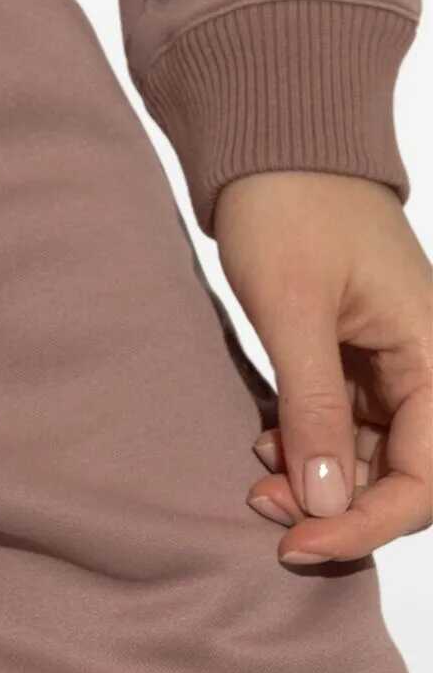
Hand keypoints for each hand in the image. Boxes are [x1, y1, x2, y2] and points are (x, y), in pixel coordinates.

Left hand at [215, 170, 432, 565]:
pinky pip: (345, 422)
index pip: (426, 480)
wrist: (268, 132)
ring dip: (318, 477)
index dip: (366, 523)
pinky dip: (306, 441)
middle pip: (403, 475)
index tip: (299, 540)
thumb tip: (327, 504)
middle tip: (263, 506)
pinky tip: (263, 443)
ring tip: (256, 474)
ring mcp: (390, 359)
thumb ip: (315, 408)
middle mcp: (426, 365)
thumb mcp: (293, 310)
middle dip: (337, 504)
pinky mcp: (354, 351)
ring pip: (371, 455)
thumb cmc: (288, 203)